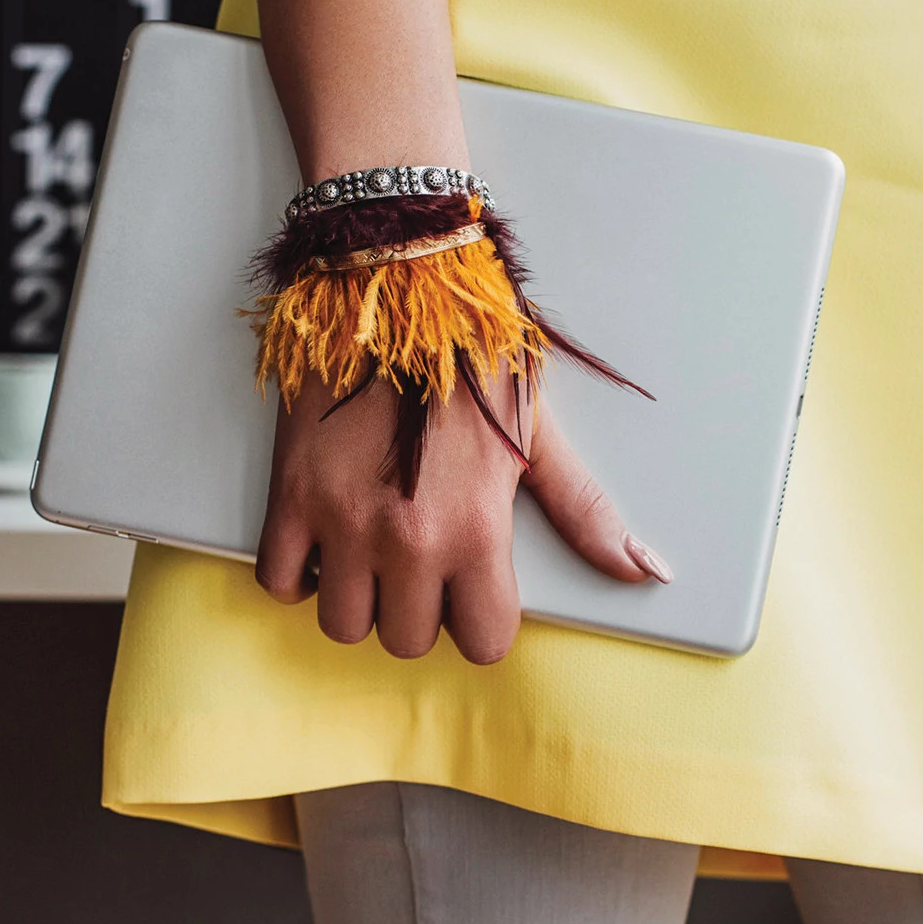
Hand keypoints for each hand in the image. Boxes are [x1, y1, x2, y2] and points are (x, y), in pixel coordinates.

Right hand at [253, 373, 669, 662]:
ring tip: (371, 555)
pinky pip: (277, 582)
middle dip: (417, 612)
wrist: (392, 282)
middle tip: (420, 563)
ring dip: (359, 600)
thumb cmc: (471, 349)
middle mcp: (410, 538)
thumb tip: (645, 569)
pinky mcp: (290, 496)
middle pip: (408, 640)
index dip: (480, 620)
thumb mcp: (536, 432)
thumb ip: (584, 509)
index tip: (471, 591)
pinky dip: (298, 574)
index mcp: (477, 528)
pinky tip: (323, 542)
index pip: (483, 641)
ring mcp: (343, 521)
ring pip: (343, 626)